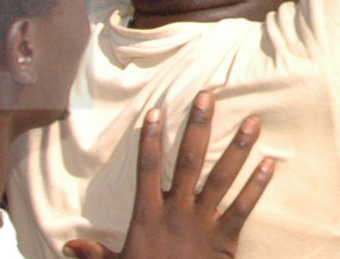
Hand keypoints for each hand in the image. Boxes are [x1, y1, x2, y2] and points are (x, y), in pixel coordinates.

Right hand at [62, 92, 274, 258]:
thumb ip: (96, 254)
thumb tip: (68, 244)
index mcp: (148, 217)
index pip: (147, 170)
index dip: (150, 140)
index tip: (156, 111)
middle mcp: (176, 213)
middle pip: (187, 162)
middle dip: (197, 128)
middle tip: (207, 96)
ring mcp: (202, 223)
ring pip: (221, 178)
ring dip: (238, 148)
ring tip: (253, 121)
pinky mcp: (224, 239)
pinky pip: (243, 208)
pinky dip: (257, 186)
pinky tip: (271, 163)